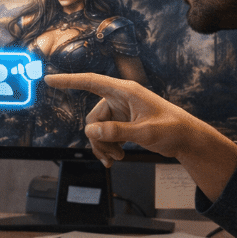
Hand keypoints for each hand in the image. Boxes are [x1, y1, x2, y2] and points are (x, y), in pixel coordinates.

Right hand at [45, 72, 236, 200]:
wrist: (188, 139)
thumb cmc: (173, 129)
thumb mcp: (145, 132)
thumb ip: (117, 131)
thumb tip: (91, 131)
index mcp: (125, 91)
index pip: (90, 81)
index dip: (68, 81)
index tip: (49, 79)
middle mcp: (120, 98)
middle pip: (93, 117)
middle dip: (98, 138)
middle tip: (111, 155)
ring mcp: (121, 111)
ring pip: (98, 128)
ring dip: (104, 145)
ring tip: (117, 158)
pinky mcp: (124, 122)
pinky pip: (106, 134)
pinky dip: (108, 146)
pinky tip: (116, 157)